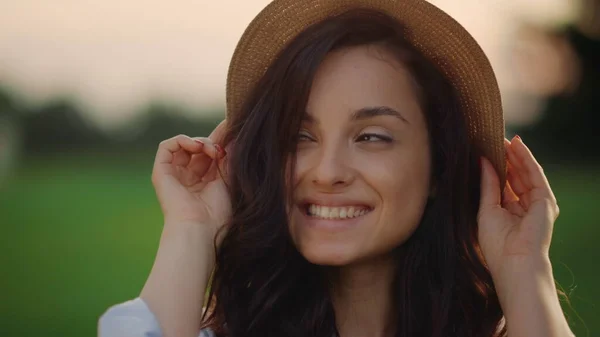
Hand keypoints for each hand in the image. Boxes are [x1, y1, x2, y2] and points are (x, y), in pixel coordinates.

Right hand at [151, 120, 230, 235]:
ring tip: (212, 150)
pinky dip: (182, 140)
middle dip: (213, 141)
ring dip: (200, 142)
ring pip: (184, 145)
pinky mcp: (161, 172)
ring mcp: (175, 174)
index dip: (220, 140)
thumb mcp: (228, 180)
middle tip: (223, 146)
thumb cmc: (217, 213)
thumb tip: (234, 138)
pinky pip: (167, 146)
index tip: (233, 128)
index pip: (211, 154)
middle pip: (200, 148)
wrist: (198, 228)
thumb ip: (229, 158)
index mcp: (206, 182)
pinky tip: (197, 146)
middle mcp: (189, 177)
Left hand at [477, 135, 558, 280]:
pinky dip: (526, 159)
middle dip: (505, 157)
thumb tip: (482, 160)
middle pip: (514, 176)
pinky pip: (535, 174)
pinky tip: (517, 145)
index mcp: (507, 211)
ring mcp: (536, 204)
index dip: (495, 166)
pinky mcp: (545, 201)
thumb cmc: (496, 243)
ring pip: (525, 172)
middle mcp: (523, 206)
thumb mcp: (487, 209)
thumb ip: (488, 184)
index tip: (483, 149)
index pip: (502, 183)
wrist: (514, 262)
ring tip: (503, 137)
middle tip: (492, 137)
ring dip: (515, 154)